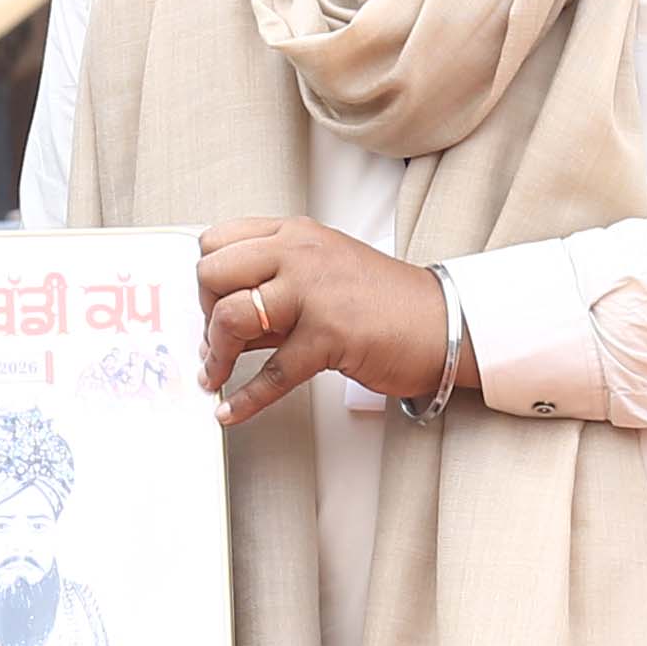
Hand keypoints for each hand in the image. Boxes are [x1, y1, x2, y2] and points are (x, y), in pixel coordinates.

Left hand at [195, 216, 460, 429]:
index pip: (218, 241)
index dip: (206, 277)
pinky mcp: (329, 336)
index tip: (210, 304)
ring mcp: (314, 293)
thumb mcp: (320, 277)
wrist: (444, 323)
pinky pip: (270, 372)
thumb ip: (273, 291)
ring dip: (215, 355)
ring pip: (232, 315)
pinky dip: (244, 399)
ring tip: (215, 375)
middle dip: (202, 311)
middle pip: (213, 271)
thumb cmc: (384, 304)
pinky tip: (230, 412)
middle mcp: (300, 253)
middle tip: (216, 339)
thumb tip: (219, 322)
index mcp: (295, 233)